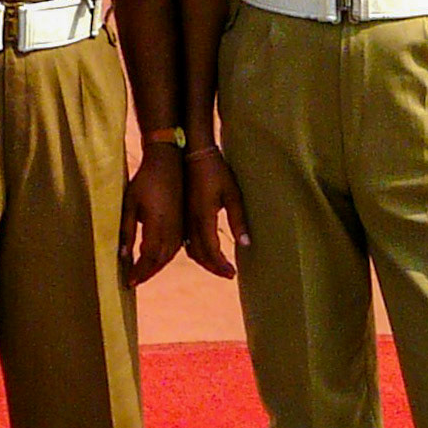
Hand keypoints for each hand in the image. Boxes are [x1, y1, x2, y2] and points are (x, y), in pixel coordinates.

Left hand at [119, 145, 183, 285]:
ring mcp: (179, 227)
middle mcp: (172, 230)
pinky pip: (174, 248)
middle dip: (146, 273)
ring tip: (141, 274)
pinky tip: (155, 260)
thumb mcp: (130, 204)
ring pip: (168, 256)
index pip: (148, 257)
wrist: (169, 164)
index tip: (128, 282)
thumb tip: (123, 256)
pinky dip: (163, 258)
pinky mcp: (183, 224)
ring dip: (155, 267)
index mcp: (158, 225)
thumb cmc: (145, 181)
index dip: (139, 272)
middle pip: (159, 261)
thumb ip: (127, 230)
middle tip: (132, 282)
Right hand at [183, 148, 249, 277]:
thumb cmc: (216, 171)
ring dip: (203, 260)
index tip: (232, 274)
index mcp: (203, 216)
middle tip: (227, 274)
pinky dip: (194, 250)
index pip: (211, 250)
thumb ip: (238, 219)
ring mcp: (183, 217)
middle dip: (213, 267)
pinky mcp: (181, 213)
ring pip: (189, 248)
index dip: (221, 265)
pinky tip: (203, 252)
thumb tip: (246, 244)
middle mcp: (190, 220)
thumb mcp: (232, 194)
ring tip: (217, 266)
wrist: (193, 153)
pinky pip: (185, 239)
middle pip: (199, 254)